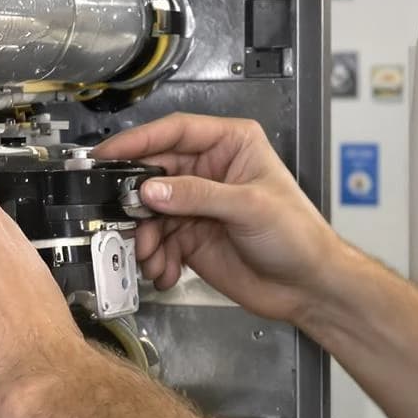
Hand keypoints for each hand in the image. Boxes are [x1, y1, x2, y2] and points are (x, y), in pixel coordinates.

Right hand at [95, 113, 349, 325]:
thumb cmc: (298, 234)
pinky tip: (164, 271)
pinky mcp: (192, 236)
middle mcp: (211, 170)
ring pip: (152, 211)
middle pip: (156, 172)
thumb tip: (152, 189)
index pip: (176, 131)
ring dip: (145, 236)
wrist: (307, 286)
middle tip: (123, 217)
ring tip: (150, 255)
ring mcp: (199, 204)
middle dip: (137, 198)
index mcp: (231, 145)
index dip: (141, 140)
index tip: (110, 153)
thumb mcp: (250, 206)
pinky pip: (159, 241)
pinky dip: (155, 257)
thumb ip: (198, 196)